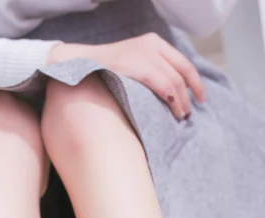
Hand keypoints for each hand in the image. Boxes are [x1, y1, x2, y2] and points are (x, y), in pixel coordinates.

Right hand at [47, 34, 205, 119]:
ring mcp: (144, 53)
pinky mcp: (137, 65)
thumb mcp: (129, 64)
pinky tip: (174, 109)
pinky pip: (162, 83)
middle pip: (182, 71)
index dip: (195, 82)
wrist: (77, 64)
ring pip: (174, 79)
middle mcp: (151, 45)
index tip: (200, 98)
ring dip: (181, 100)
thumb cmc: (101, 71)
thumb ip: (146, 71)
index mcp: (152, 42)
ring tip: (182, 115)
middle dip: (190, 93)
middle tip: (189, 113)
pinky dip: (172, 97)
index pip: (182, 62)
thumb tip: (165, 93)